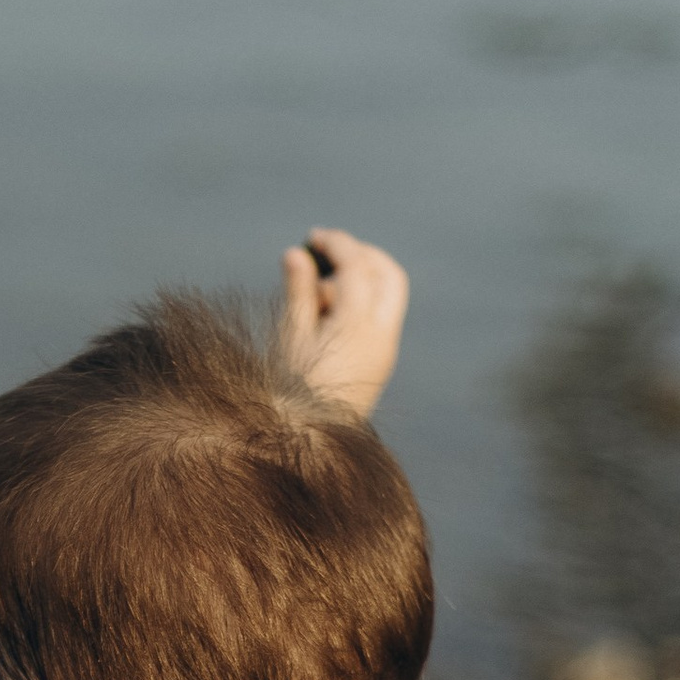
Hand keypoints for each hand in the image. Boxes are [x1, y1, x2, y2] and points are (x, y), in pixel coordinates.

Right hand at [280, 230, 408, 416]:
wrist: (310, 442)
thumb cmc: (292, 391)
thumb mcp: (290, 337)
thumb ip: (298, 292)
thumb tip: (296, 254)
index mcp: (356, 326)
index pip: (357, 266)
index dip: (336, 244)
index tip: (313, 237)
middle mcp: (381, 335)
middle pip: (388, 274)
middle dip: (362, 254)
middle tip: (331, 252)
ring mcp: (386, 349)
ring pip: (389, 295)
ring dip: (363, 278)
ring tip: (320, 292)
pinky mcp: (382, 361)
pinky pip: (381, 317)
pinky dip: (362, 301)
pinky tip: (329, 315)